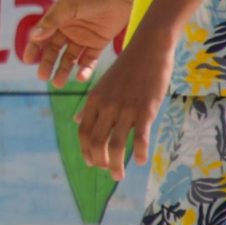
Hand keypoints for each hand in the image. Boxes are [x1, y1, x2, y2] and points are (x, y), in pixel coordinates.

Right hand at [24, 0, 133, 85]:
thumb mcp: (69, 6)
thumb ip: (52, 21)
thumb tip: (34, 36)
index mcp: (58, 19)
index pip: (42, 36)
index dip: (33, 48)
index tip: (27, 60)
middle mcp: (69, 29)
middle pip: (54, 51)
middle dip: (48, 64)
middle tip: (43, 77)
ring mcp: (83, 37)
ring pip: (70, 58)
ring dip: (64, 70)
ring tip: (59, 83)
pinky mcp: (98, 43)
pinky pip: (89, 59)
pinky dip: (84, 69)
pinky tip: (80, 77)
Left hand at [73, 35, 171, 181]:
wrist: (149, 48)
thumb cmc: (127, 67)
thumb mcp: (103, 85)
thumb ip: (90, 106)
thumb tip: (76, 121)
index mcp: (94, 100)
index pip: (83, 131)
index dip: (85, 150)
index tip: (92, 163)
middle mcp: (107, 106)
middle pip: (97, 142)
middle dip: (100, 161)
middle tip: (108, 172)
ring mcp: (125, 108)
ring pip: (116, 144)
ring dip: (116, 165)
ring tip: (118, 176)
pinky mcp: (145, 110)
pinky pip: (140, 137)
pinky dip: (140, 153)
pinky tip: (141, 162)